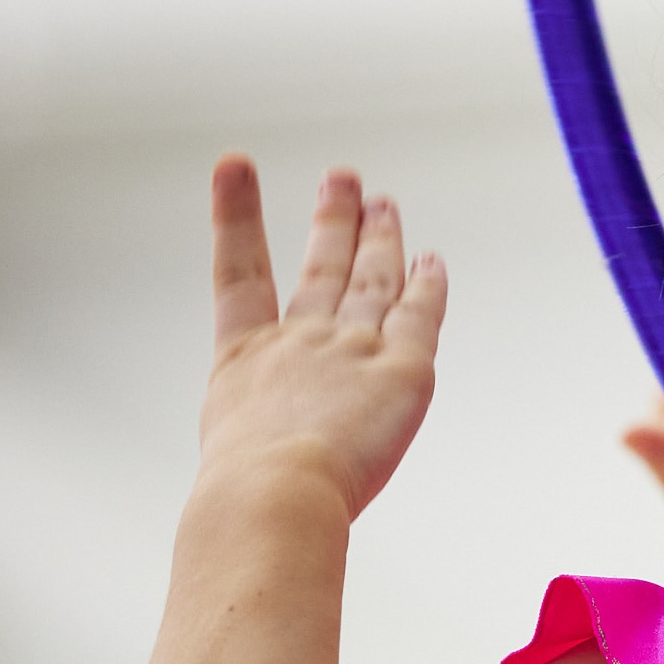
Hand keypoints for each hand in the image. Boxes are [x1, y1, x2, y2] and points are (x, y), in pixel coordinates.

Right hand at [199, 156, 446, 516]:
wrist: (274, 492)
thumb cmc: (248, 498)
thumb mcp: (234, 458)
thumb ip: (258, 436)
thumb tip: (266, 463)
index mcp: (245, 361)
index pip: (237, 272)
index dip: (235, 215)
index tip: (233, 164)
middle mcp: (301, 340)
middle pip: (322, 267)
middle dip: (332, 221)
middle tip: (341, 180)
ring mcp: (353, 348)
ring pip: (372, 279)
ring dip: (379, 237)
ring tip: (381, 202)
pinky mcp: (402, 368)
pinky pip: (420, 313)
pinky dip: (428, 283)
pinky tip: (430, 261)